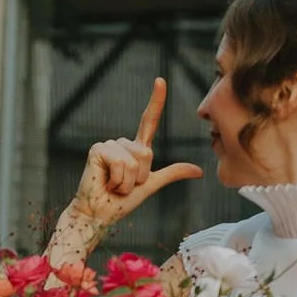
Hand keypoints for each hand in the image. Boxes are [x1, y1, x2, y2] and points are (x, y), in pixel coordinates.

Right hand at [71, 80, 202, 239]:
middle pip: (147, 152)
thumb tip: (199, 170)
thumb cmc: (119, 203)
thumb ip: (172, 174)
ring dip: (127, 180)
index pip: (148, 121)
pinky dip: (117, 179)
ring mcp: (109, 145)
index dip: (156, 101)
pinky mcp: (98, 149)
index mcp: (136, 149)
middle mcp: (122, 144)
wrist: (99, 215)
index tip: (160, 80)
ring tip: (114, 185)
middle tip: (122, 185)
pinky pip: (120, 162)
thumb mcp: (150, 186)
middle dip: (139, 176)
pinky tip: (106, 182)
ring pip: (135, 159)